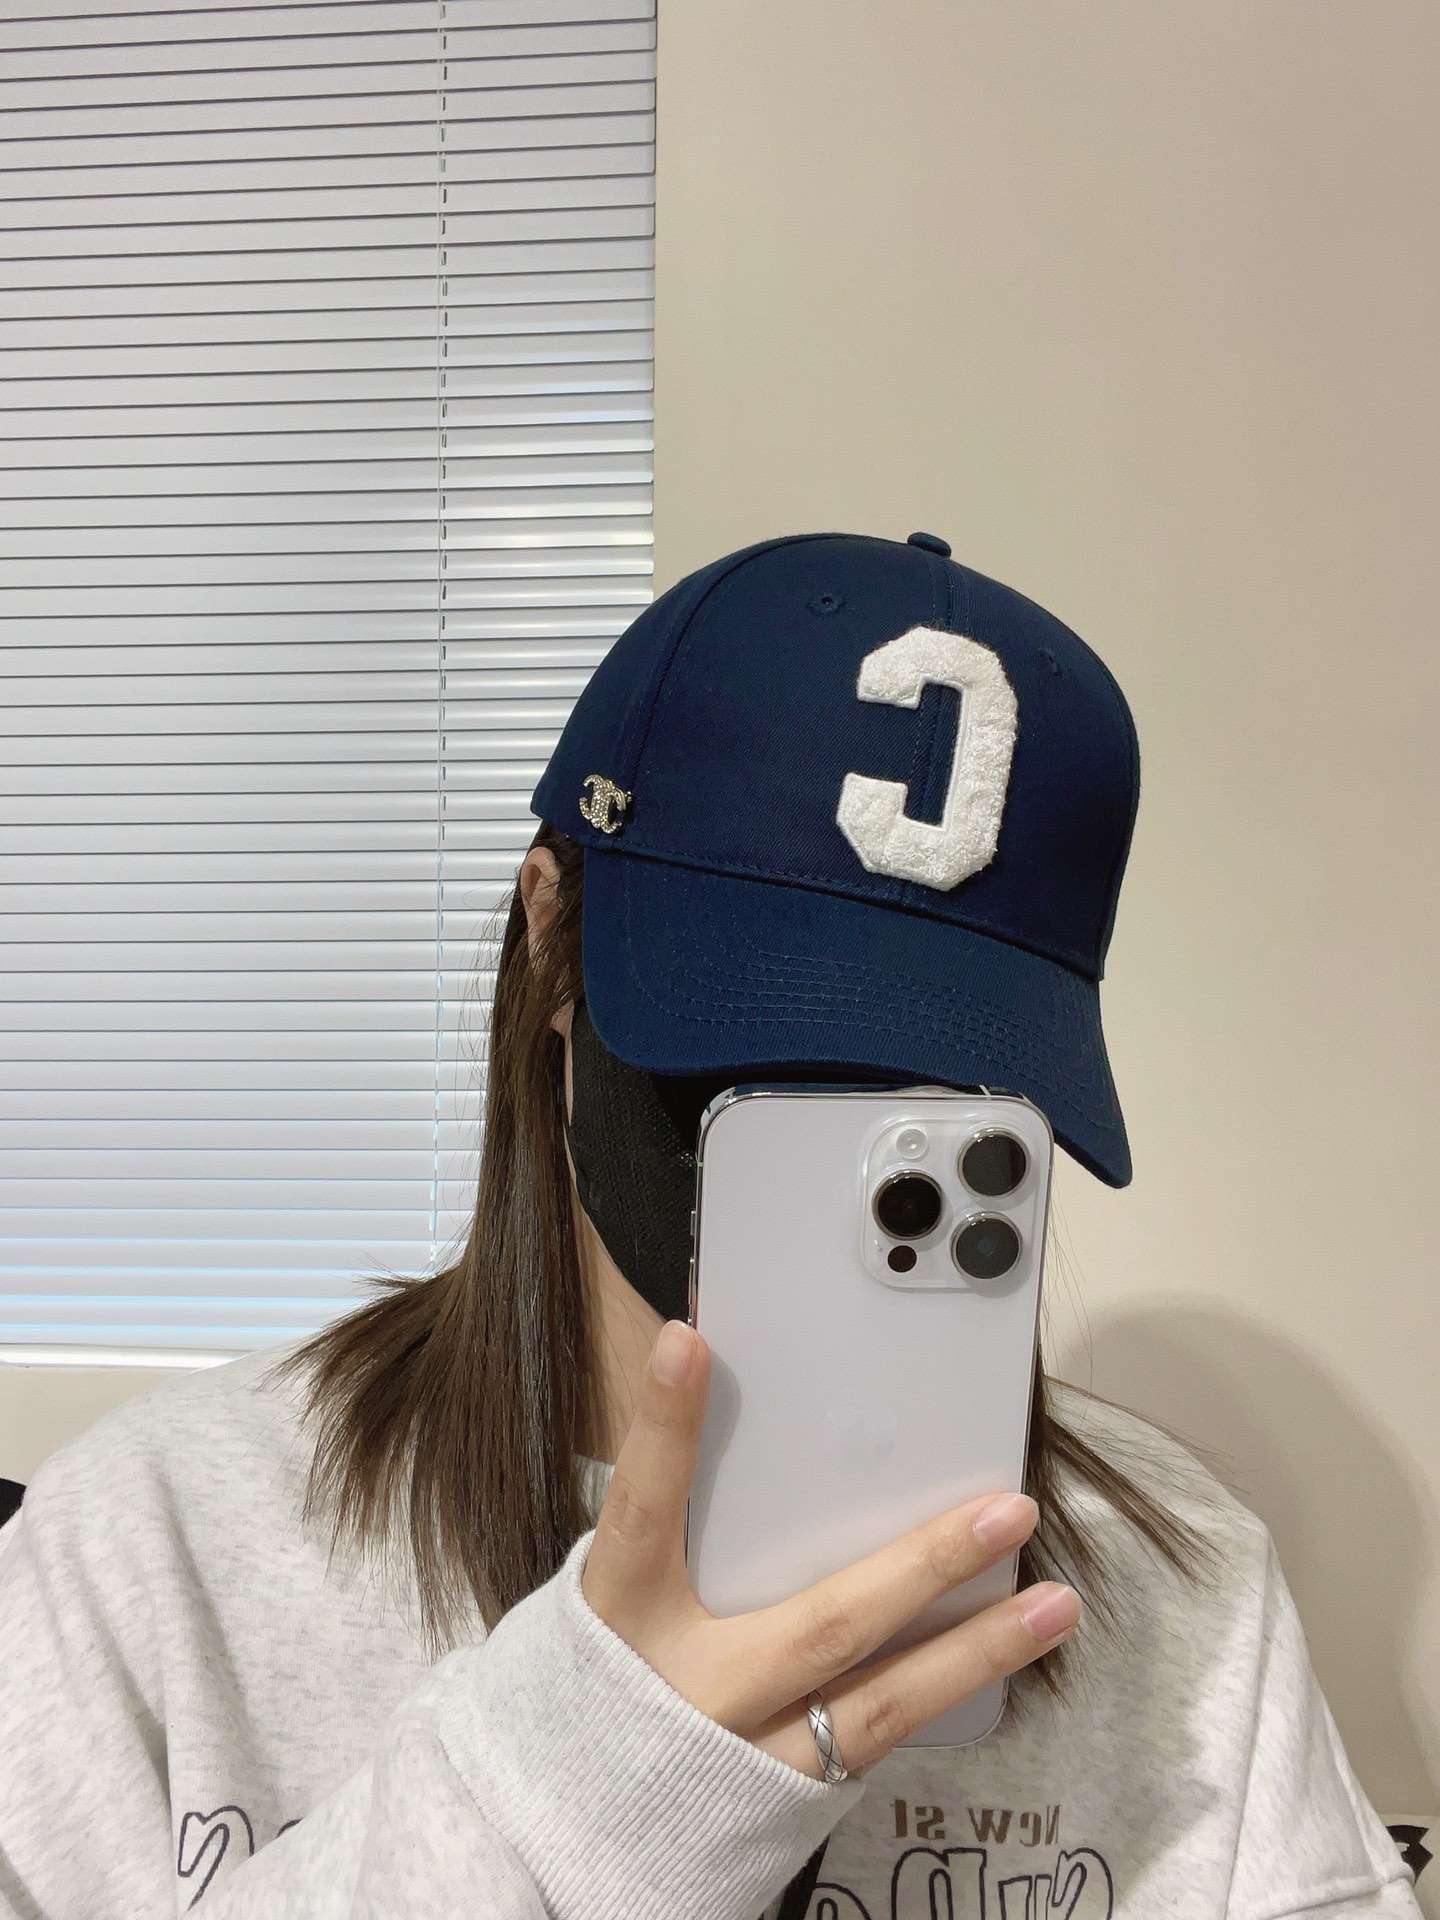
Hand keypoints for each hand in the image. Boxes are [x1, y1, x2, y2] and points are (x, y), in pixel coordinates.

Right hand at [581, 1320, 1080, 1780]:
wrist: (577, 1830)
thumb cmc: (611, 1679)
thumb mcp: (620, 1592)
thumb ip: (671, 1508)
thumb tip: (703, 1371)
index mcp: (623, 1615)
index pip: (641, 1507)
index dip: (662, 1426)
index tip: (690, 1344)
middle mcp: (690, 1687)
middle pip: (820, 1623)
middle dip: (922, 1565)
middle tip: (1009, 1509)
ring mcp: (744, 1753)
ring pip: (879, 1704)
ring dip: (977, 1651)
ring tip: (1056, 1602)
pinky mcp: (787, 1799)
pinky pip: (879, 1736)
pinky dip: (946, 1691)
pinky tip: (1009, 1651)